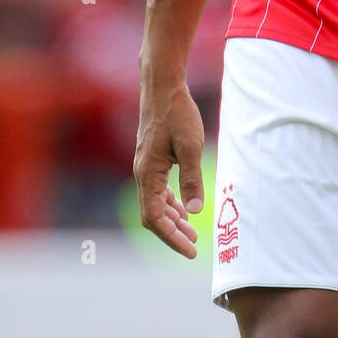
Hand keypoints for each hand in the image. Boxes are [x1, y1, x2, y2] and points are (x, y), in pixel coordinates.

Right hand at [133, 77, 204, 257]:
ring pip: (155, 203)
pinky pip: (157, 189)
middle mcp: (142, 173)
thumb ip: (192, 179)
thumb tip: (195, 212)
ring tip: (191, 230)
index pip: (154, 218)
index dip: (172, 237)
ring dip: (172, 218)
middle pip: (153, 215)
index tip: (190, 250)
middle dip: (173, 232)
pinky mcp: (151, 158)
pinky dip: (170, 202)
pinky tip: (183, 206)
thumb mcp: (191, 146)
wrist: (162, 87)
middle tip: (194, 244)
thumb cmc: (178, 113)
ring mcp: (145, 166)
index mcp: (148, 174)